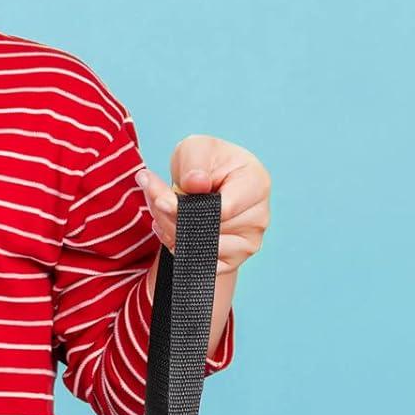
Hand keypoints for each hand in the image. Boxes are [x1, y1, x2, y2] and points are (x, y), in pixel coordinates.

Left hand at [135, 135, 270, 274]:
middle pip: (207, 231)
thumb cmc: (204, 164)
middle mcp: (259, 217)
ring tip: (163, 212)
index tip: (160, 199)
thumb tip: (196, 185)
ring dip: (171, 233)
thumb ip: (195, 162)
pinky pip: (199, 265)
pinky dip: (178, 249)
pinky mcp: (232, 262)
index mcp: (257, 185)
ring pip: (200, 251)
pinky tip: (172, 229)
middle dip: (171, 218)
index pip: (223, 210)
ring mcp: (247, 244)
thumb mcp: (195, 149)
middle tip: (155, 201)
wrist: (205, 184)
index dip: (186, 208)